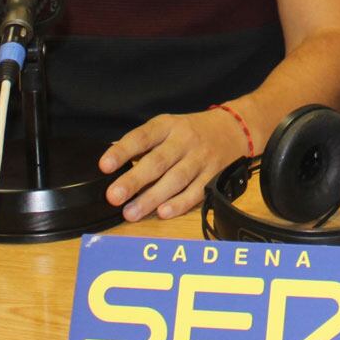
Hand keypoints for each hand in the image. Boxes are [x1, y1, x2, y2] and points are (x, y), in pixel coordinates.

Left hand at [101, 109, 251, 220]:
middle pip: (158, 161)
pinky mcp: (213, 176)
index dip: (123, 151)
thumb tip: (110, 158)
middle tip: (114, 196)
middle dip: (134, 180)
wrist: (234, 129)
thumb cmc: (190, 132)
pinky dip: (179, 204)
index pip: (142, 137)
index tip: (105, 165)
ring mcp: (201, 159)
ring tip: (131, 212)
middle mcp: (184, 141)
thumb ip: (141, 144)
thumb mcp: (166, 127)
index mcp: (167, 126)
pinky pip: (195, 192)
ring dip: (152, 198)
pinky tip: (163, 213)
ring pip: (176, 179)